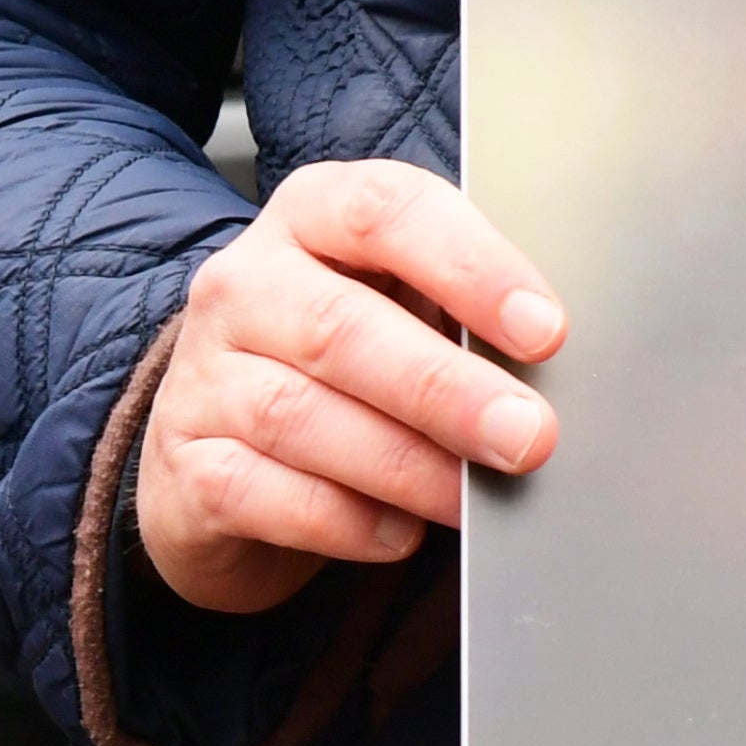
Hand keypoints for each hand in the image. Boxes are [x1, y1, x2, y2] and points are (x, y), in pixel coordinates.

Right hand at [133, 158, 566, 615]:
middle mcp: (245, 286)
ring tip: (472, 498)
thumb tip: (558, 371)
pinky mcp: (186, 467)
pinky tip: (398, 534)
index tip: (544, 330)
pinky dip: (343, 521)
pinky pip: (264, 494)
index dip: (469, 266)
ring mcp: (204, 378)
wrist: (223, 456)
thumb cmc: (344, 373)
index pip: (384, 211)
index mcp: (311, 218)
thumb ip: (466, 319)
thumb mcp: (403, 314)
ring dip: (404, 465)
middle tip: (527, 436)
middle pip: (340, 329)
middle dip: (446, 390)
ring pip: (298, 417)